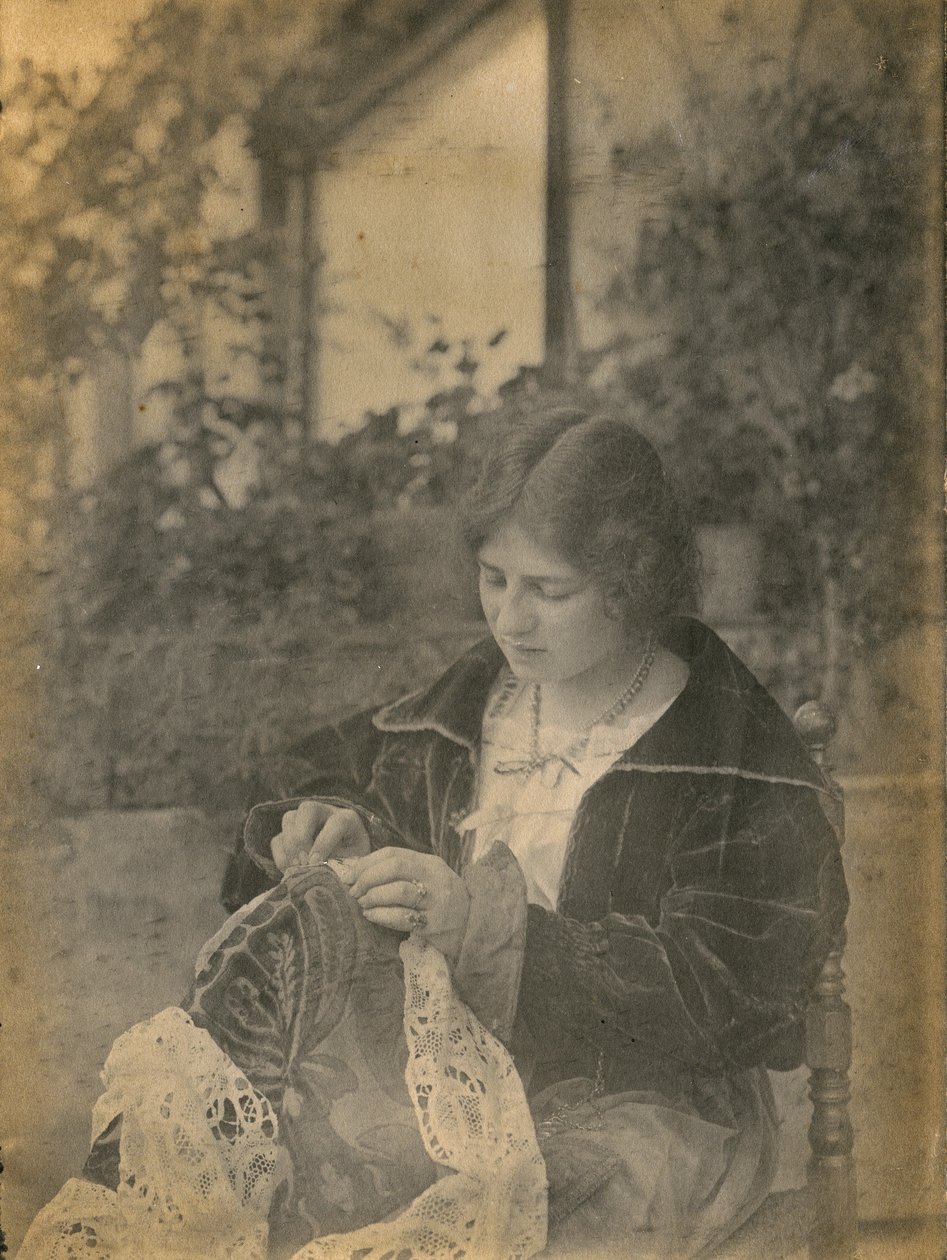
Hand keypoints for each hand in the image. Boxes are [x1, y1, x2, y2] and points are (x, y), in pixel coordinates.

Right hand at [271, 801, 369, 871]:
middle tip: (303, 862)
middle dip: (302, 836)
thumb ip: (341, 867)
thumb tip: (321, 878)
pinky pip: (277, 838)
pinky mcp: (289, 834)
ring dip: (289, 846)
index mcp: (348, 819)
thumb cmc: (353, 863)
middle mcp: (326, 813)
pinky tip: (289, 870)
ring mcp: (305, 820)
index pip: (336, 822)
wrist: (346, 864)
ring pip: (288, 819)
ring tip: (296, 867)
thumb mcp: (354, 864)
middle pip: (307, 809)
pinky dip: (280, 855)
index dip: (324, 842)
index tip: (316, 863)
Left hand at [334, 848, 469, 962]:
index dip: (367, 862)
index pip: (393, 853)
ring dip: (373, 896)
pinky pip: (402, 917)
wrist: (474, 927)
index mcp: (430, 863)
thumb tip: (360, 871)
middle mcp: (435, 877)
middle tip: (354, 891)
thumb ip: (401, 873)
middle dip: (367, 878)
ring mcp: (437, 901)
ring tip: (362, 903)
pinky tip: (371, 915)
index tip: (351, 875)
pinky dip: (381, 915)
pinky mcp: (435, 924)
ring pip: (398, 891)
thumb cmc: (442, 902)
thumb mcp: (428, 879)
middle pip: (394, 868)